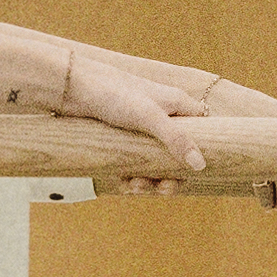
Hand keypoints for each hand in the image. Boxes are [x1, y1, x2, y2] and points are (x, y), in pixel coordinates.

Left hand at [30, 42, 276, 175]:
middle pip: (179, 154)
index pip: (205, 129)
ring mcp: (142, 129)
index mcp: (177, 105)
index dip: (204, 151)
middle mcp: (163, 116)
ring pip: (156, 162)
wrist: (71, 87)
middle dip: (171, 175)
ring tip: (133, 186)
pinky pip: (134, 163)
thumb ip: (175, 139)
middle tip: (161, 189)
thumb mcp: (148, 116)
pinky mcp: (122, 139)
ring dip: (148, 179)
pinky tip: (123, 183)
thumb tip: (200, 165)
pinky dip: (131, 176)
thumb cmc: (112, 92)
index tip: (195, 173)